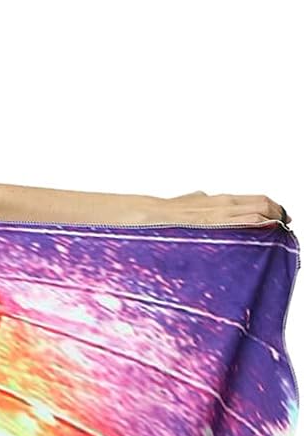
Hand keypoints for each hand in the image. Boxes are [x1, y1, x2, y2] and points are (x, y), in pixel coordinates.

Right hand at [157, 191, 288, 227]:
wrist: (150, 217)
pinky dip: (259, 228)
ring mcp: (221, 216)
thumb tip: (202, 199)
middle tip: (285, 227)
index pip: (258, 200)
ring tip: (278, 234)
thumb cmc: (166, 215)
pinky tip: (265, 236)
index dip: (275, 207)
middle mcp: (225, 204)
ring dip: (272, 223)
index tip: (282, 217)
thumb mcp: (189, 202)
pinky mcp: (215, 226)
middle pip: (264, 205)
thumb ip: (200, 202)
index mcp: (221, 200)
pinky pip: (244, 225)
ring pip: (258, 214)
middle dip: (279, 215)